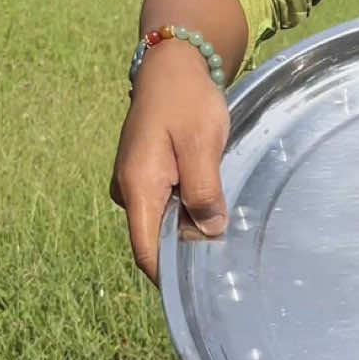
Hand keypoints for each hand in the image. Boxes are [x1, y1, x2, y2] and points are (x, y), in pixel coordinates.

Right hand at [110, 41, 230, 284]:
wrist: (172, 66)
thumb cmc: (186, 101)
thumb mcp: (202, 144)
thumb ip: (204, 190)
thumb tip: (208, 232)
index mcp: (138, 187)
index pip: (147, 250)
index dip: (170, 276)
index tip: (199, 292)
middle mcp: (129, 191)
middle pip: (157, 238)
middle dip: (188, 248)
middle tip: (228, 256)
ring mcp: (136, 183)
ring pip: (165, 221)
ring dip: (191, 224)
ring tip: (227, 224)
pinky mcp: (147, 175)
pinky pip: (167, 204)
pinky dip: (189, 207)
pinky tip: (215, 201)